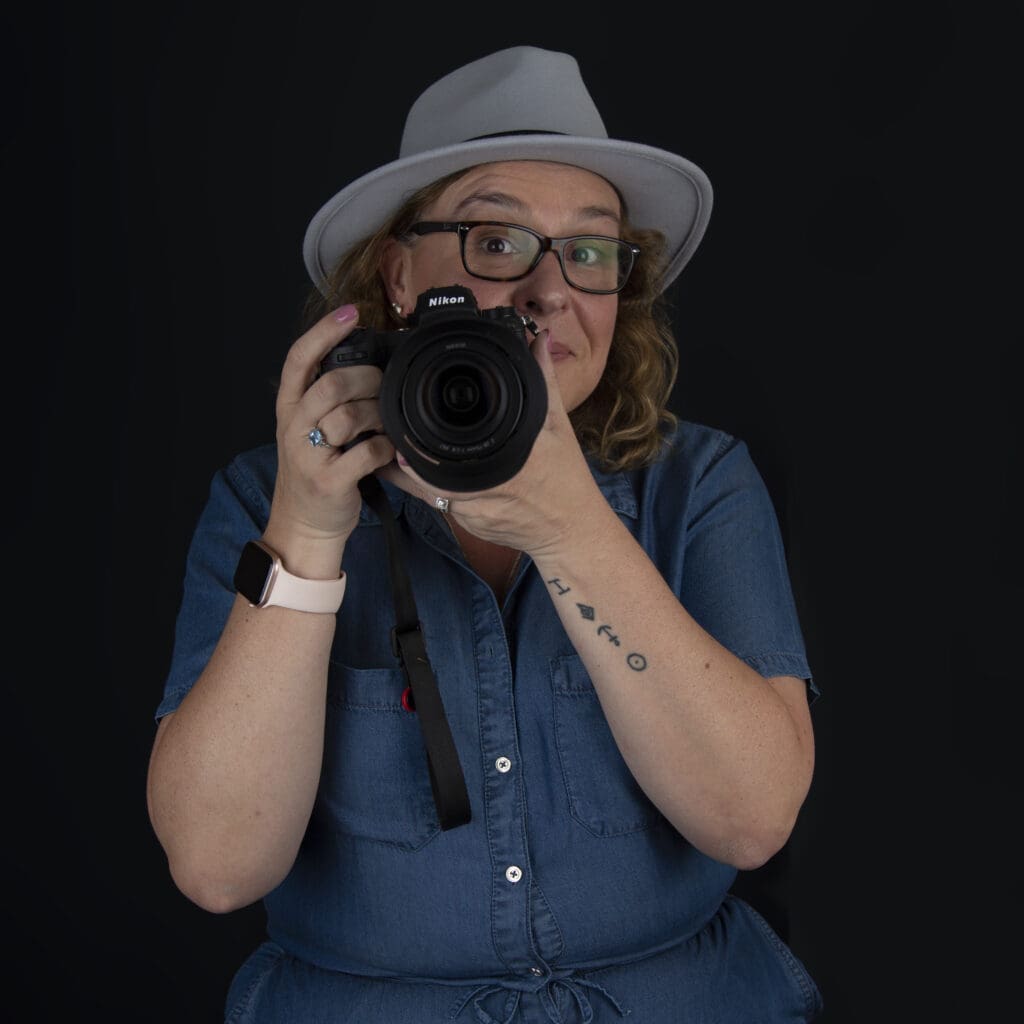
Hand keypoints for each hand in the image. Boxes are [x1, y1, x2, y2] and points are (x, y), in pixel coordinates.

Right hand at [267, 305, 395, 548]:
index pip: (298, 359)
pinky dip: (386, 447)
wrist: (303, 523)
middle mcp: (292, 427)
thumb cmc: (316, 469)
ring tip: (386, 421)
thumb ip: (328, 398)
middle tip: (384, 387)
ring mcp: (308, 455)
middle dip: (367, 380)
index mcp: (288, 407)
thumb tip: (369, 364)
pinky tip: (389, 449)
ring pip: (349, 416)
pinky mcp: (329, 481)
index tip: (350, 312)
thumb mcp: (309, 428)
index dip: (323, 332)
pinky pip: (366, 452)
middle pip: (331, 384)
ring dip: (378, 414)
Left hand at [376, 331, 602, 559]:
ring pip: (426, 495)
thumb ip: (543, 380)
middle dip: (403, 459)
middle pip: (427, 479)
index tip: (400, 433)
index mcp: (505, 463)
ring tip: (386, 453)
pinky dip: (423, 488)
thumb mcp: (557, 424)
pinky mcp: (469, 525)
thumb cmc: (565, 477)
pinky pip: (437, 505)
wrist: (570, 528)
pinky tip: (408, 474)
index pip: (449, 459)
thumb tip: (538, 338)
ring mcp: (473, 513)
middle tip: (384, 437)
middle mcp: (484, 491)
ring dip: (407, 475)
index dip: (418, 450)